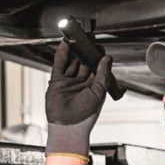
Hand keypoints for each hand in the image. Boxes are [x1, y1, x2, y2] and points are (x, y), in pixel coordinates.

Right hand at [44, 40, 111, 157]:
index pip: (97, 67)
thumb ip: (103, 74)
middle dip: (86, 50)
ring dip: (74, 50)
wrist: (68, 127)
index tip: (100, 45)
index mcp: (94, 86)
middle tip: (89, 37)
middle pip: (84, 62)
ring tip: (77, 37)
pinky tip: (65, 44)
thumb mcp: (98, 92)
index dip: (98, 56)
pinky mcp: (57, 82)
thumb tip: (107, 58)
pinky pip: (59, 65)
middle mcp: (82, 83)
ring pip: (72, 62)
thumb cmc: (86, 115)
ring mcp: (69, 82)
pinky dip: (62, 54)